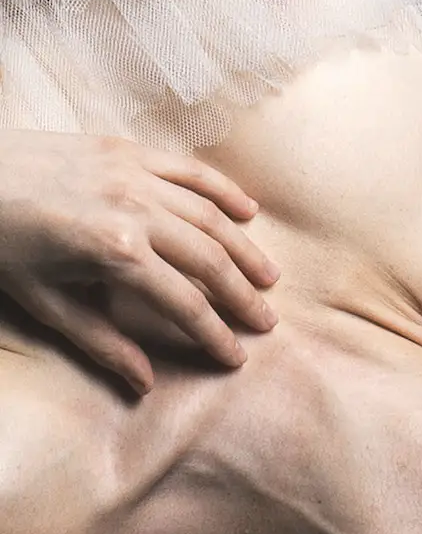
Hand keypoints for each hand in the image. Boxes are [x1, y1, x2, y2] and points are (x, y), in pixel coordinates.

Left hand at [0, 128, 279, 392]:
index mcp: (114, 252)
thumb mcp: (42, 301)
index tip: (235, 357)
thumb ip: (99, 341)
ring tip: (268, 277)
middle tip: (266, 322)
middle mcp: (134, 210)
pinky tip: (248, 212)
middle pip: (209, 260)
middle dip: (241, 295)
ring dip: (244, 248)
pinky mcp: (125, 151)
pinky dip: (222, 190)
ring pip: (209, 216)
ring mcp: (132, 175)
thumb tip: (144, 383)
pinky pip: (189, 170)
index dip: (214, 334)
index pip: (184, 303)